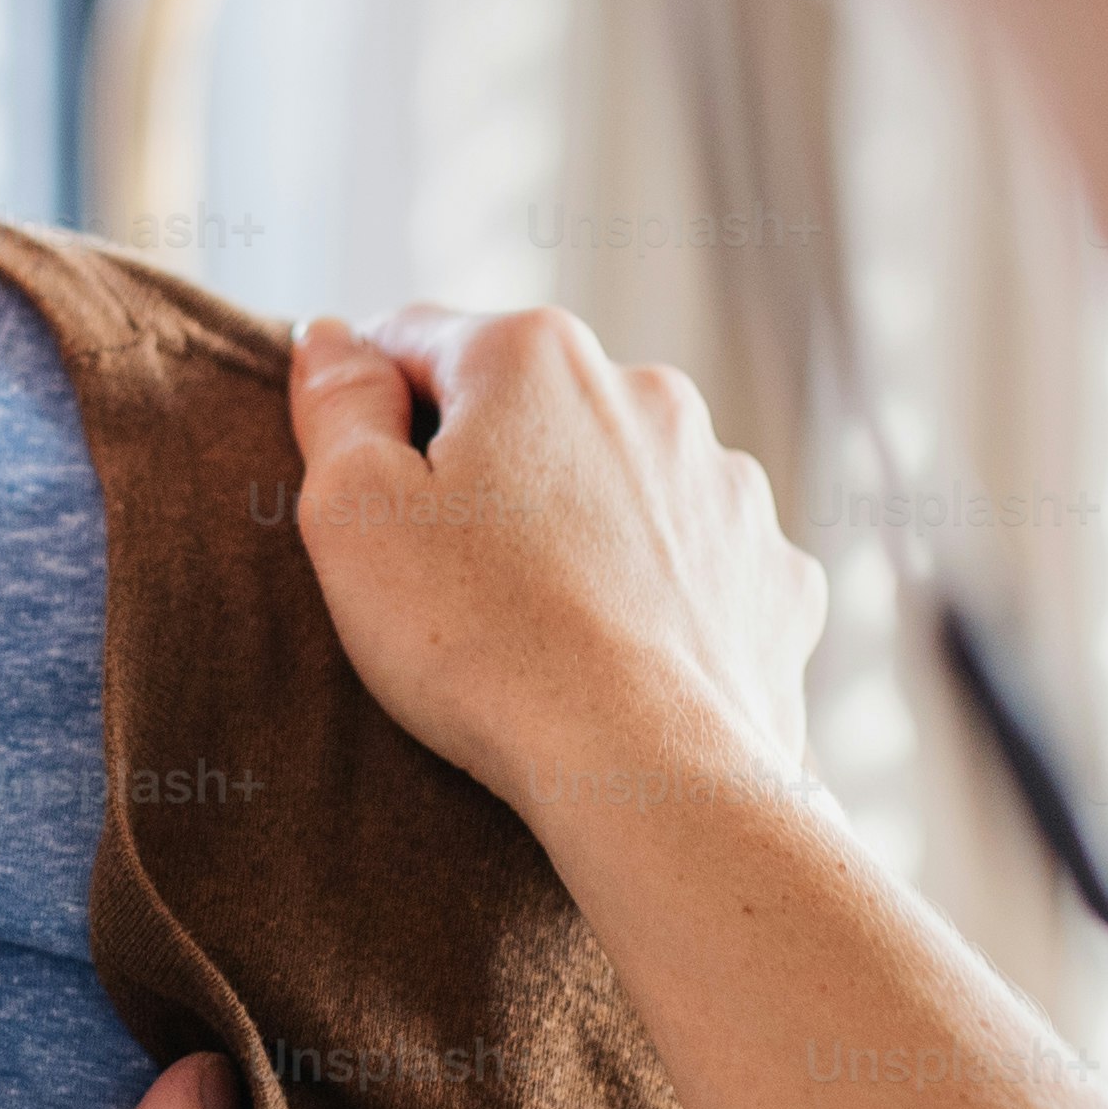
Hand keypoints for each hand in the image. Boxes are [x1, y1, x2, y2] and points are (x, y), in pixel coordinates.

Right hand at [287, 306, 828, 818]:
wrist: (644, 769)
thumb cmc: (478, 639)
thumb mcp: (352, 513)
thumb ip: (336, 404)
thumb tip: (333, 338)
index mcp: (534, 356)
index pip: (417, 342)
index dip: (370, 410)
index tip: (360, 492)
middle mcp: (648, 392)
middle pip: (529, 411)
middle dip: (486, 469)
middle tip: (442, 575)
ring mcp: (725, 483)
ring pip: (623, 482)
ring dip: (580, 524)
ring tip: (537, 623)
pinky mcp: (774, 572)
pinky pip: (700, 563)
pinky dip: (661, 593)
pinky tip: (624, 656)